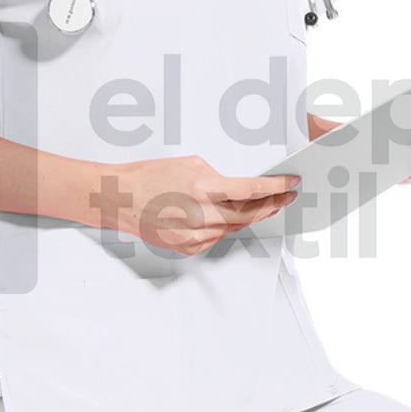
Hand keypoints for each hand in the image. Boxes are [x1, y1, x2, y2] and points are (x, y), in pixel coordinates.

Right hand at [98, 155, 299, 255]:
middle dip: (271, 205)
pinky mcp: (187, 247)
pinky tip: (226, 217)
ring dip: (248, 217)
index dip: (276, 188)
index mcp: (202, 188)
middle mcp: (201, 215)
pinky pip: (216, 238)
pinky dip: (225, 227)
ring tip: (261, 205)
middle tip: (285, 197)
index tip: (291, 184)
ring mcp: (194, 235)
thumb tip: (238, 187)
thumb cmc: (149, 177)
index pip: (252, 190)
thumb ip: (218, 178)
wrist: (120, 198)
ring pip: (234, 228)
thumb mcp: (189, 164)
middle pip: (249, 214)